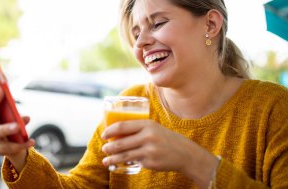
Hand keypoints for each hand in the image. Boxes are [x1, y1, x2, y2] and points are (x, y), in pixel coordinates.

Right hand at [0, 73, 34, 171]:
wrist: (11, 145)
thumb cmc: (10, 124)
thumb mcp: (13, 115)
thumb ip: (16, 114)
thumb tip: (26, 118)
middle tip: (1, 90)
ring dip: (6, 128)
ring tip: (19, 127)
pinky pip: (8, 147)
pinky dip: (22, 144)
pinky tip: (32, 141)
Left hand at [101, 120, 218, 188]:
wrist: (184, 152)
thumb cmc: (164, 138)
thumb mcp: (152, 128)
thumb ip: (136, 129)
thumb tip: (115, 135)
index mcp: (147, 124)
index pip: (122, 126)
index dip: (110, 131)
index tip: (103, 135)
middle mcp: (147, 136)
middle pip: (121, 143)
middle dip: (109, 147)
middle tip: (103, 149)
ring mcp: (149, 150)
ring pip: (124, 155)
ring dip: (112, 159)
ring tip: (106, 161)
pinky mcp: (150, 162)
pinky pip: (134, 162)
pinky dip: (126, 163)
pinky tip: (121, 163)